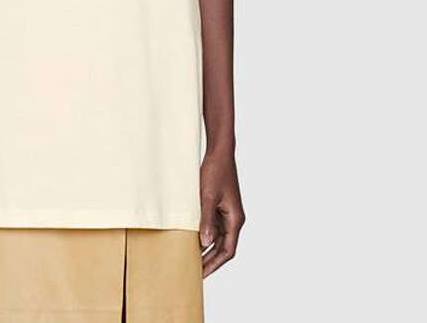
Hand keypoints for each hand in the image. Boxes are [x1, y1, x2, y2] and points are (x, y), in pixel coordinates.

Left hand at [199, 151, 245, 277]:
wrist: (219, 153)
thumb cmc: (216, 172)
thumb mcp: (207, 197)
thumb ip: (206, 220)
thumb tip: (205, 243)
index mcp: (235, 219)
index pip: (227, 251)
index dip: (214, 264)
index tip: (202, 274)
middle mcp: (233, 219)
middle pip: (223, 247)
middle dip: (210, 261)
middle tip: (194, 272)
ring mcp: (226, 213)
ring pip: (218, 238)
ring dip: (206, 249)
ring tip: (191, 260)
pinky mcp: (219, 207)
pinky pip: (213, 226)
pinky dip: (204, 235)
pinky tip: (191, 240)